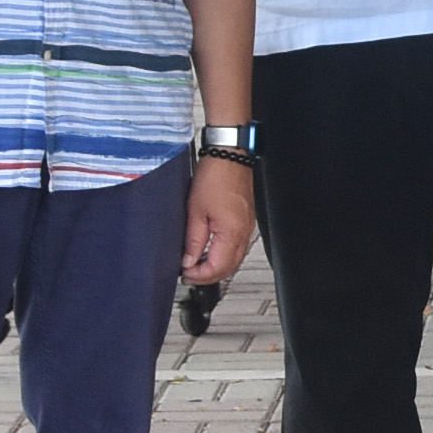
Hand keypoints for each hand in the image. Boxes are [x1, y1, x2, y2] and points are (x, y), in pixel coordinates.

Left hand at [182, 155, 256, 285]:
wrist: (229, 155)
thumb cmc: (215, 175)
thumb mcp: (195, 210)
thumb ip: (193, 240)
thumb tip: (189, 260)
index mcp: (231, 232)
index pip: (218, 268)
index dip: (200, 276)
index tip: (185, 274)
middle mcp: (244, 232)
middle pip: (229, 268)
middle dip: (209, 276)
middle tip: (190, 275)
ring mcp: (247, 227)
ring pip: (235, 259)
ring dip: (217, 266)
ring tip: (197, 265)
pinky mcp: (246, 220)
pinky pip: (238, 246)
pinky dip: (224, 254)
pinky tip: (211, 251)